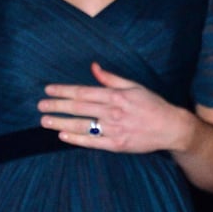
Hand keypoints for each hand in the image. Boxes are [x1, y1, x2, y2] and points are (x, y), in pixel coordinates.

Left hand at [37, 61, 192, 152]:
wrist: (171, 128)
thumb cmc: (151, 104)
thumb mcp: (133, 86)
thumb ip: (110, 78)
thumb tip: (93, 66)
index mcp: (116, 96)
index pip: (83, 92)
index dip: (64, 91)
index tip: (48, 90)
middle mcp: (113, 112)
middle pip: (79, 108)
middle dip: (57, 106)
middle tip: (40, 106)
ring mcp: (114, 130)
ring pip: (82, 126)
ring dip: (61, 123)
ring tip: (45, 121)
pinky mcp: (117, 145)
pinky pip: (92, 142)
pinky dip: (76, 139)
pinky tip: (63, 135)